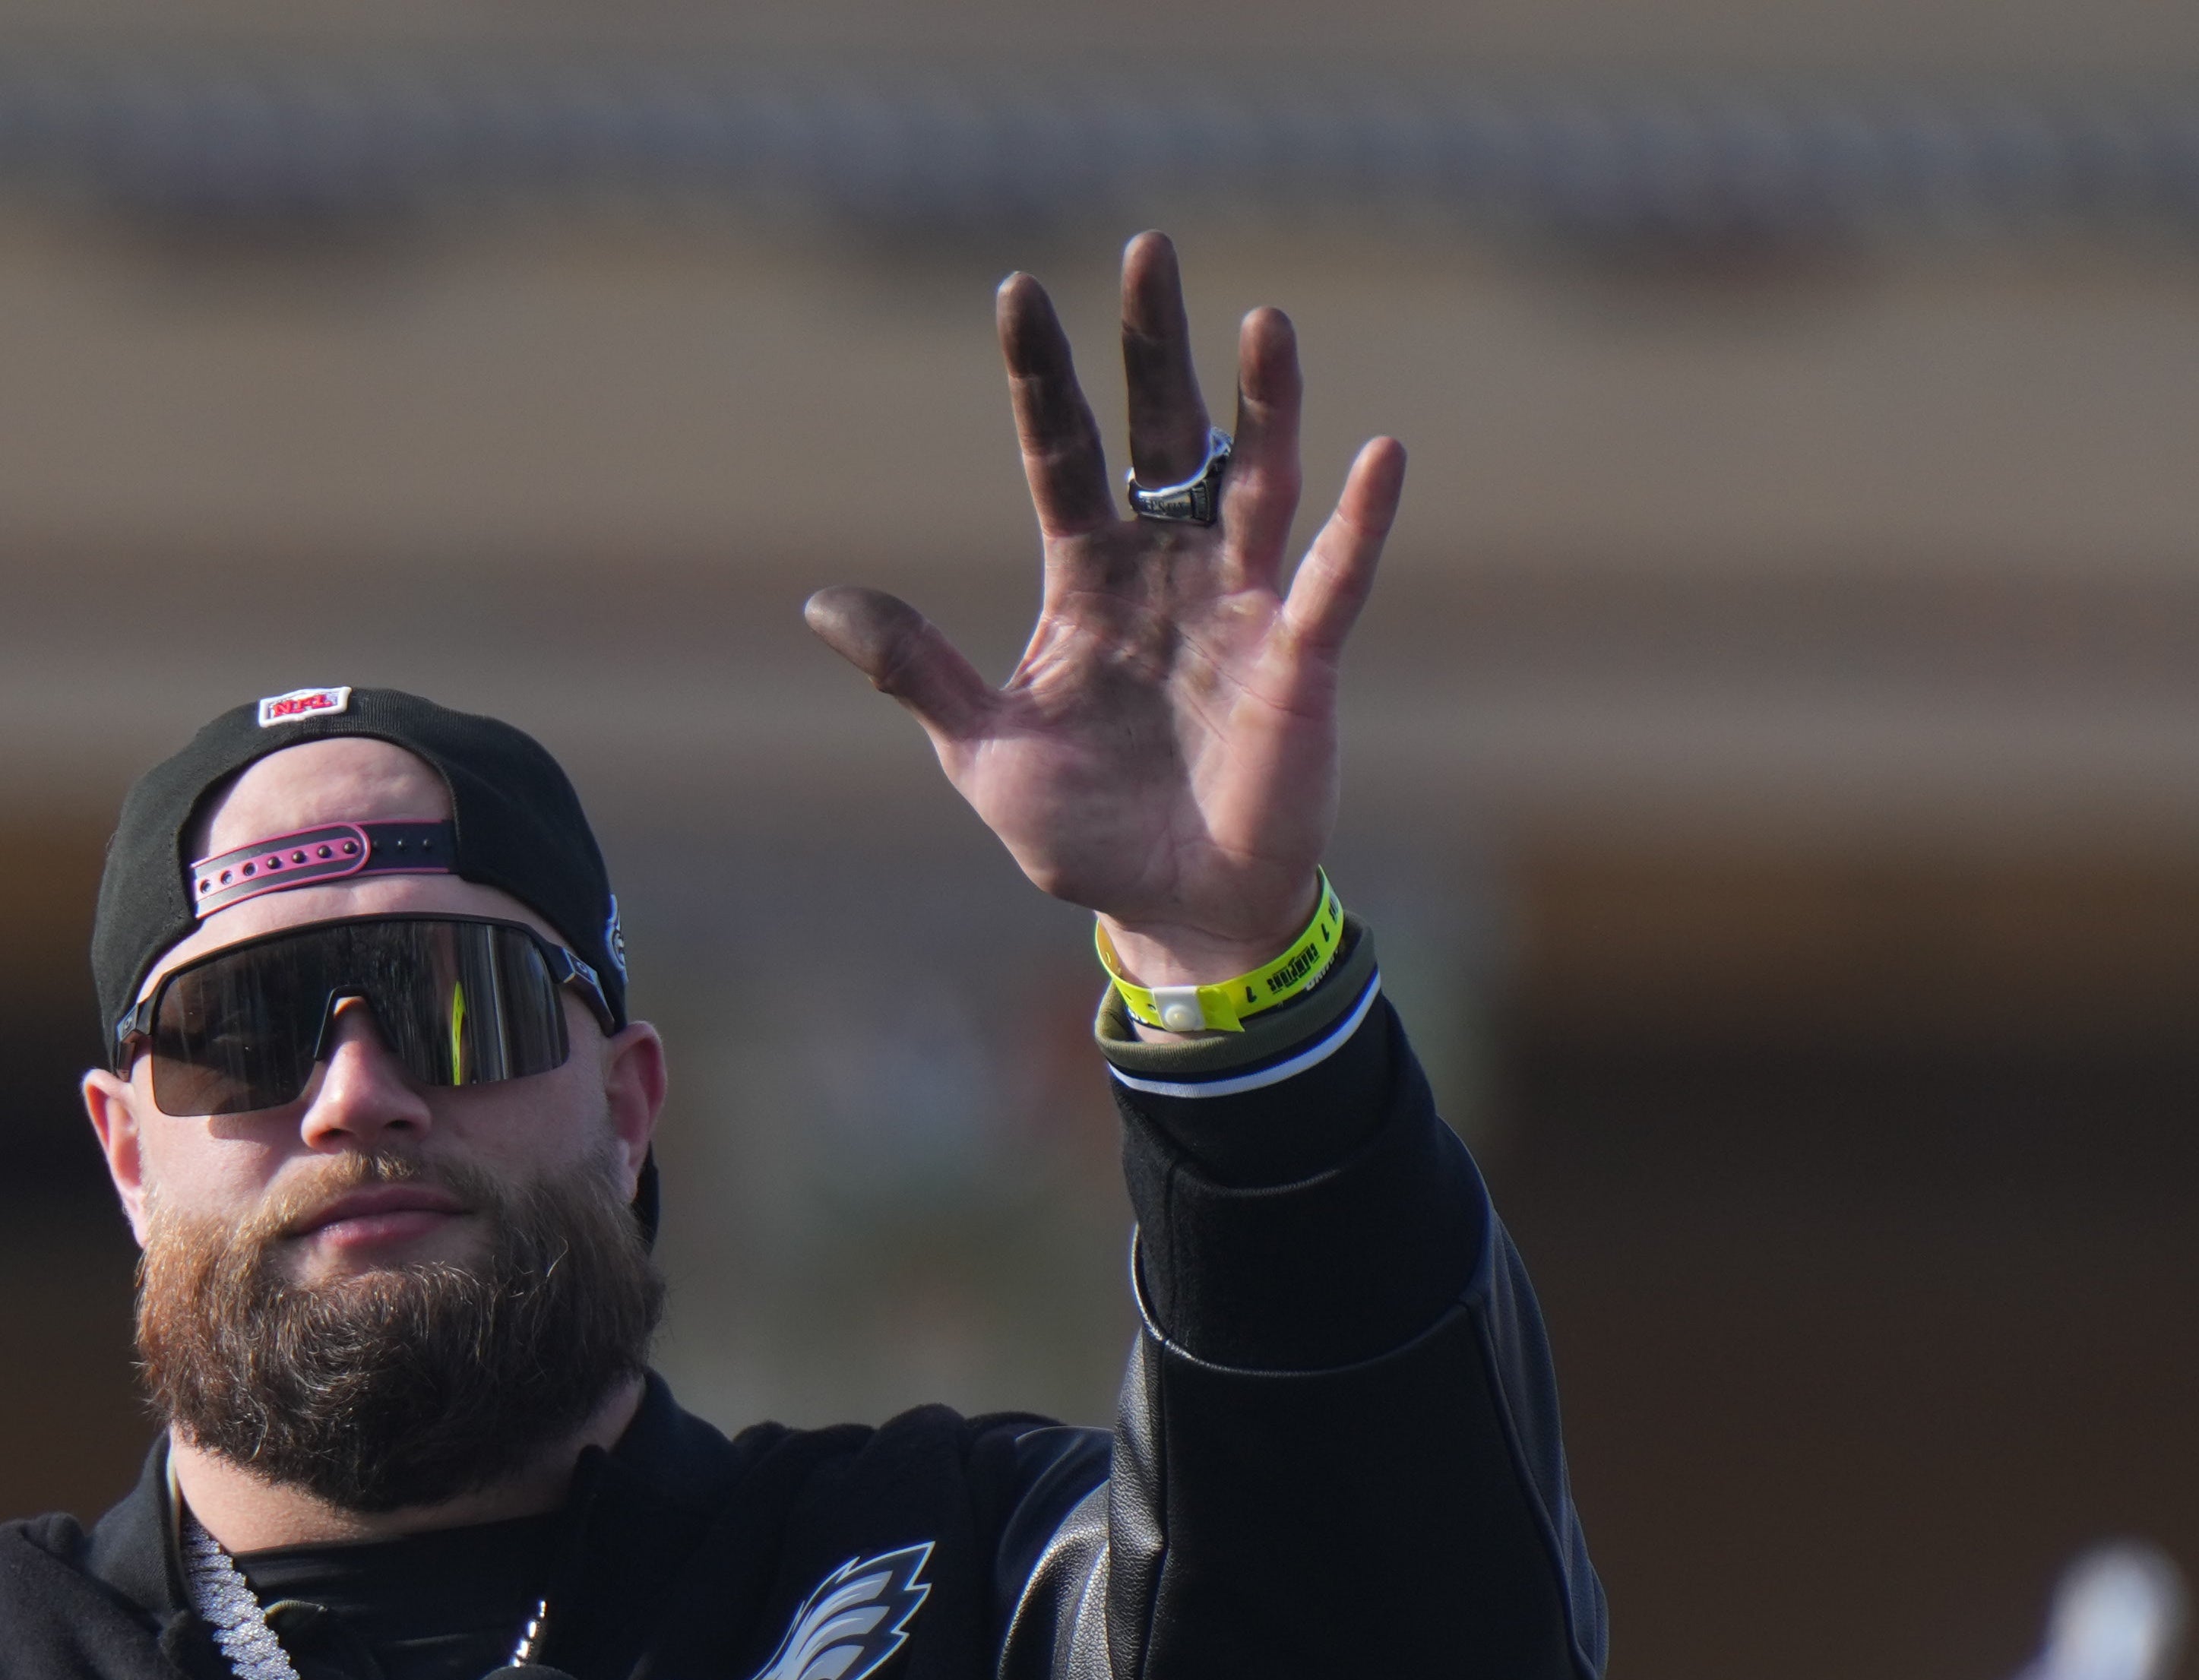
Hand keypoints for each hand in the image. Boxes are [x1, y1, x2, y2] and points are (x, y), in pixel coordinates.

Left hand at [805, 232, 1403, 988]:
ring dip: (1264, 403)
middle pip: (1161, 435)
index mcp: (1086, 581)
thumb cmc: (1082, 834)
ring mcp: (1239, 605)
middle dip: (1154, 348)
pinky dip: (1359, 521)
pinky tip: (1379, 452)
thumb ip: (919, 671)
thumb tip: (820, 601)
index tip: (1019, 289)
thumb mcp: (983, 752)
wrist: (1173, 911)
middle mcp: (1166, 570)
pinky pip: (1332, 577)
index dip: (1041, 377)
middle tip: (1150, 250)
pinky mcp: (1299, 657)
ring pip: (1253, 480)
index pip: (1059, 455)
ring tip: (1263, 319)